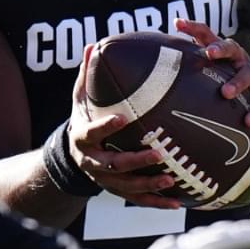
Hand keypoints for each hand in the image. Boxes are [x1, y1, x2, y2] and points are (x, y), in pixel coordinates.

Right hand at [68, 44, 180, 208]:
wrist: (72, 157)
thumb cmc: (83, 120)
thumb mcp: (79, 100)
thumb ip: (85, 77)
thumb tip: (92, 46)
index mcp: (82, 137)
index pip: (92, 132)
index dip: (105, 127)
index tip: (121, 118)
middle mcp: (92, 162)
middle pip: (114, 165)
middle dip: (136, 161)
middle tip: (159, 153)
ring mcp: (105, 180)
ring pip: (127, 186)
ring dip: (149, 184)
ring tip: (172, 179)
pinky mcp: (117, 191)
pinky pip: (138, 200)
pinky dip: (156, 202)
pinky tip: (177, 202)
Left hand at [174, 19, 249, 127]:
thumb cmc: (221, 70)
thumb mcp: (206, 58)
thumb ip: (190, 45)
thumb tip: (175, 24)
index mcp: (222, 48)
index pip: (206, 33)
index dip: (194, 28)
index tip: (180, 25)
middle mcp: (239, 57)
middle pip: (232, 48)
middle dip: (221, 50)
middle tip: (209, 54)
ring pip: (248, 74)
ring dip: (238, 82)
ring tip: (226, 93)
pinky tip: (248, 121)